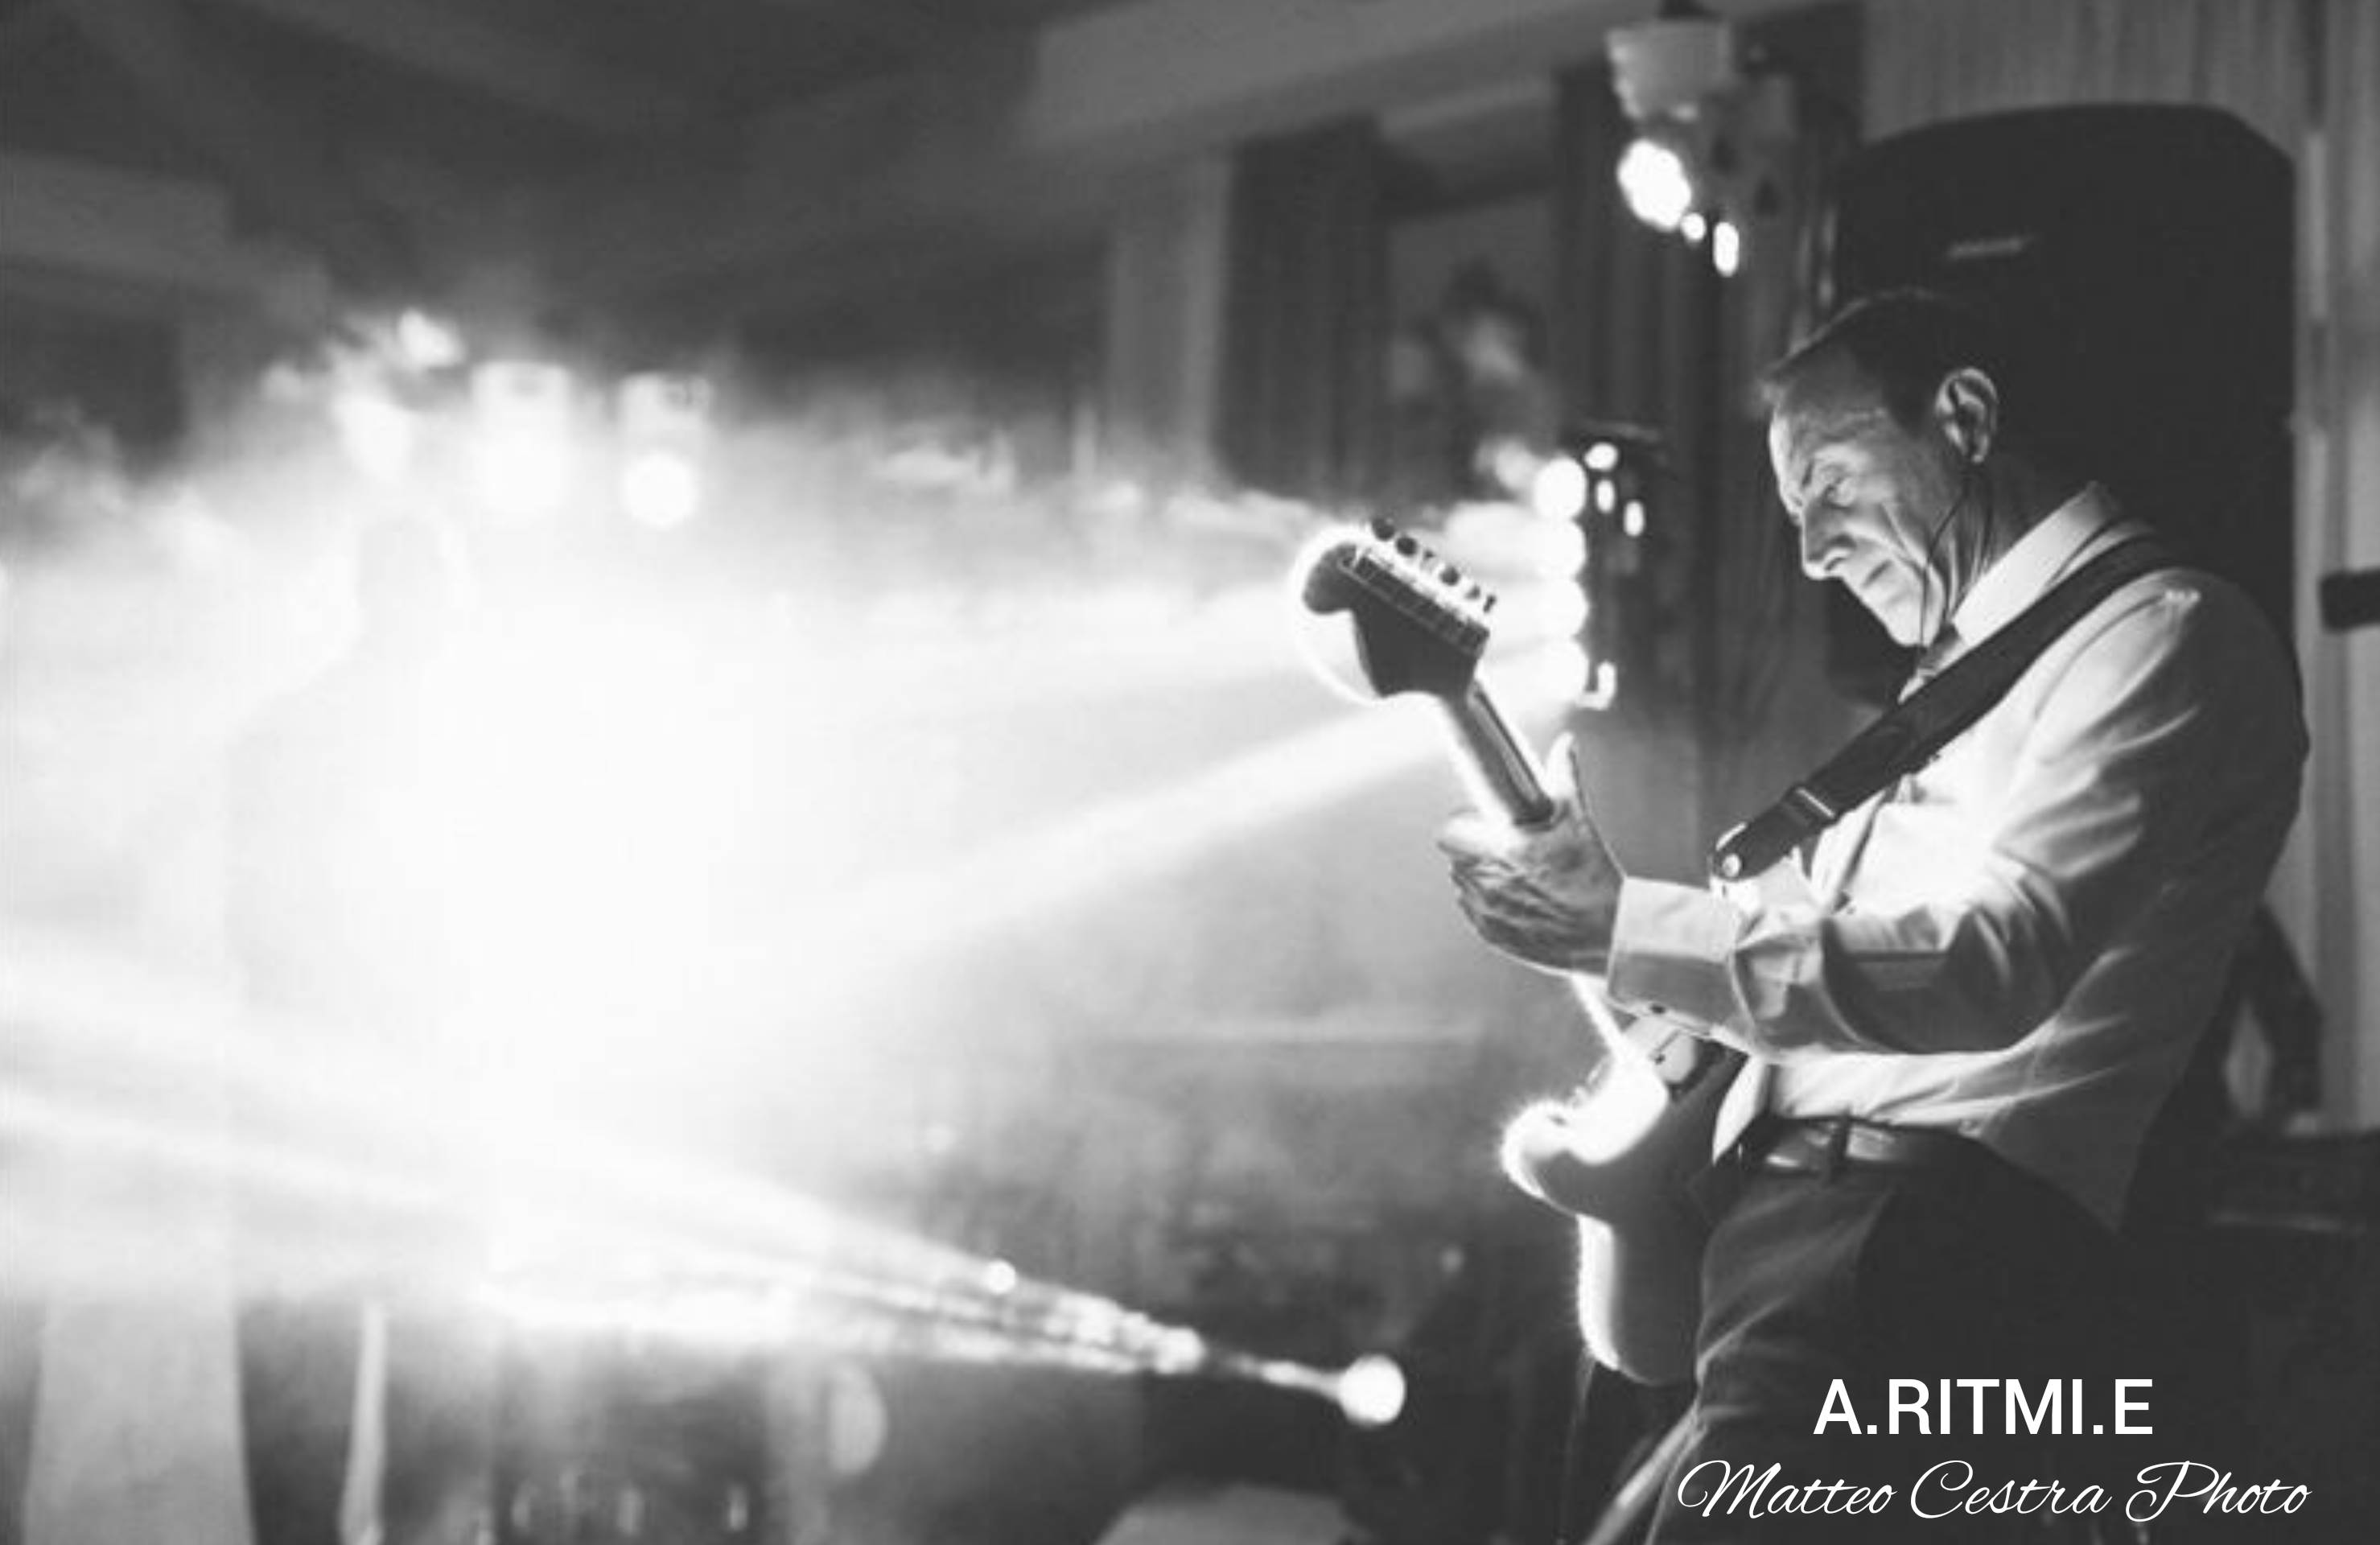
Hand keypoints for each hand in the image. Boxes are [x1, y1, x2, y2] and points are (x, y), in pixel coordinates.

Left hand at [1436, 733, 1624, 974]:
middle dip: (1475, 849)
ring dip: (1479, 877)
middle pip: (1455, 857)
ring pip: (1462, 885)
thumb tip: (1564, 744)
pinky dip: (1487, 905)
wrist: (1605, 934)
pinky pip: (1473, 913)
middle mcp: (1487, 882)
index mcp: (1503, 850)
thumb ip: (1564, 779)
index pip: (1449, 831)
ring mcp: (1486, 912)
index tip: (1482, 824)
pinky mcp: (1491, 935)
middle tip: (1504, 848)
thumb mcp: (1579, 823)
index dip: (1465, 825)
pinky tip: (1518, 900)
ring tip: (1515, 875)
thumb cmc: (1593, 880)